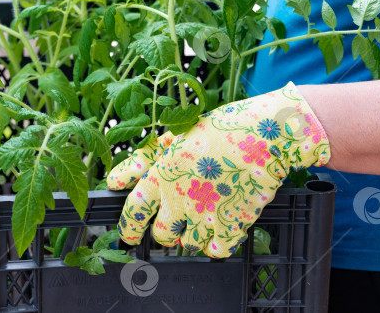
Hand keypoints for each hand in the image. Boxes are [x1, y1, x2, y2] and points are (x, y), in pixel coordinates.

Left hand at [107, 82, 330, 257]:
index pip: (135, 210)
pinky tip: (221, 230)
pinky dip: (216, 245)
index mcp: (161, 175)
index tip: (128, 234)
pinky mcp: (230, 227)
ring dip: (191, 237)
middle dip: (164, 233)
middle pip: (161, 234)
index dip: (128, 226)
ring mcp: (204, 216)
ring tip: (201, 220)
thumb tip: (116, 179)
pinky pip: (216, 251)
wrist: (263, 136)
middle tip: (173, 225)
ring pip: (187, 244)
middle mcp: (178, 200)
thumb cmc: (221, 128)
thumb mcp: (175, 136)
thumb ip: (145, 160)